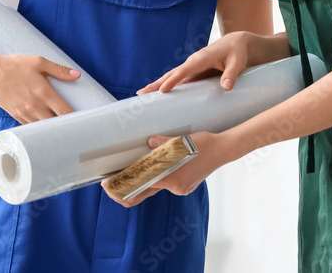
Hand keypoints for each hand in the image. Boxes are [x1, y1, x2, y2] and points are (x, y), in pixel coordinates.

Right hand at [0, 54, 79, 123]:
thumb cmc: (14, 66)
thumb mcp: (38, 62)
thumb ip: (59, 70)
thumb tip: (77, 75)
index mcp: (44, 92)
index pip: (65, 111)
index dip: (75, 118)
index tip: (83, 120)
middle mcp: (35, 106)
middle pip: (55, 124)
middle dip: (65, 126)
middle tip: (74, 126)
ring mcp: (25, 113)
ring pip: (43, 128)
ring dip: (52, 129)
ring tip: (62, 129)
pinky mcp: (16, 116)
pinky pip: (31, 128)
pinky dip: (39, 128)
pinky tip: (45, 127)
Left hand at [101, 132, 229, 206]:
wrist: (223, 150)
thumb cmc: (203, 144)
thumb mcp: (183, 141)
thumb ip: (164, 144)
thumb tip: (150, 142)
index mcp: (171, 177)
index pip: (141, 185)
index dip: (122, 186)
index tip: (108, 185)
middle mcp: (174, 186)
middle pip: (145, 191)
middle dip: (126, 190)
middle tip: (110, 185)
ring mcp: (180, 188)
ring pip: (156, 185)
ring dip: (143, 181)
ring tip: (130, 171)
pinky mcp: (184, 186)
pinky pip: (166, 183)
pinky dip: (158, 178)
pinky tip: (153, 169)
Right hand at [138, 31, 251, 94]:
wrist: (236, 43)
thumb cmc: (237, 52)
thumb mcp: (237, 62)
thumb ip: (231, 74)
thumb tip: (226, 87)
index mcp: (201, 58)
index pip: (184, 71)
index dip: (173, 81)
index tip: (162, 91)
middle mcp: (193, 62)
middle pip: (171, 74)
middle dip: (156, 84)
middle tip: (141, 94)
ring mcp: (192, 68)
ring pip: (172, 77)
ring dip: (157, 85)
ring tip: (143, 95)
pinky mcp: (194, 73)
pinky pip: (179, 81)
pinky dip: (167, 87)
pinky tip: (160, 95)